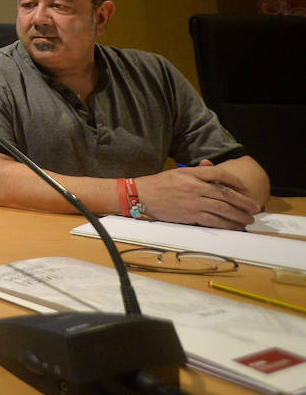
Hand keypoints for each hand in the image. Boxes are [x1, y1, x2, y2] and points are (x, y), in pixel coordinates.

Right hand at [139, 160, 259, 229]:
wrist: (140, 195)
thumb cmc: (159, 184)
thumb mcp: (178, 173)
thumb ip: (197, 171)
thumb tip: (211, 168)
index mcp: (191, 173)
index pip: (219, 174)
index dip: (235, 181)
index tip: (244, 188)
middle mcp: (194, 187)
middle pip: (225, 194)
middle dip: (242, 201)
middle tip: (254, 207)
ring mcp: (192, 202)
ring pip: (222, 209)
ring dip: (238, 215)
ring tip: (248, 219)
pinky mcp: (189, 215)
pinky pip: (213, 220)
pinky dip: (226, 224)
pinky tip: (234, 227)